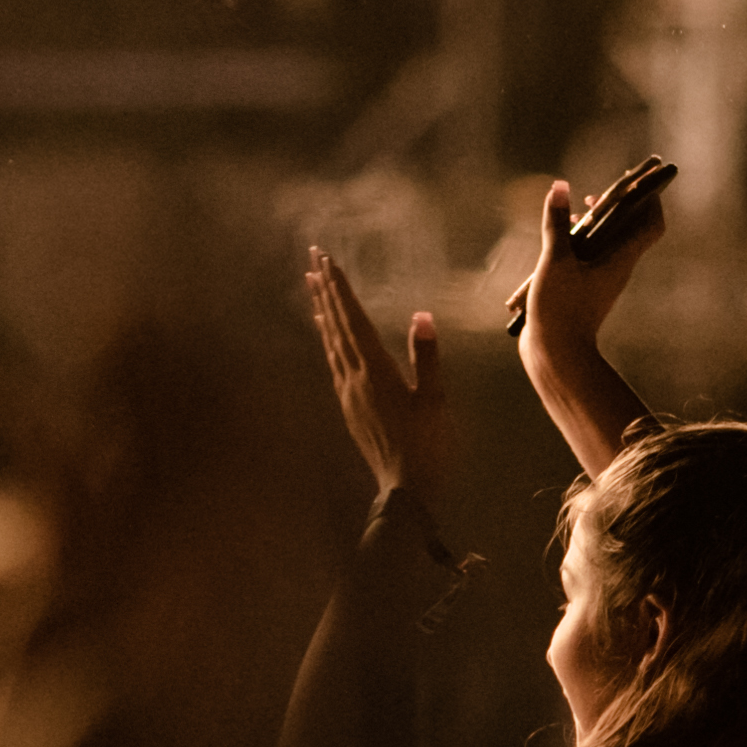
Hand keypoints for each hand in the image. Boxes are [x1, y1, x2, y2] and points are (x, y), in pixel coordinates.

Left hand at [306, 249, 450, 497]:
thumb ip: (426, 357)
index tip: (328, 261)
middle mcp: (355, 377)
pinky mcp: (348, 405)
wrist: (406, 488)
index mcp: (376, 371)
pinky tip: (325, 331)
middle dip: (326, 290)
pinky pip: (332, 362)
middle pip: (336, 325)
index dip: (341, 289)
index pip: (355, 320)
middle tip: (313, 258)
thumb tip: (421, 316)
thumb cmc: (427, 445)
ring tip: (312, 284)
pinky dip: (326, 338)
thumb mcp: (434, 400)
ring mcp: (348, 392)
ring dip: (322, 310)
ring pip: (330, 342)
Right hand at [508, 167, 666, 372]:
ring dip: (598, 221)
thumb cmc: (560, 311)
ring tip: (580, 206)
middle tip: (605, 188)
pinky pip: (591, 256)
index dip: (651, 198)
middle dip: (621, 204)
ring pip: (609, 241)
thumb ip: (557, 223)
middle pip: (631, 228)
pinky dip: (582, 240)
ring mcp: (602, 280)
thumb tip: (559, 187)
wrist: (555, 356)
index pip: (652, 224)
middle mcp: (617, 268)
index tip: (640, 180)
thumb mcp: (556, 262)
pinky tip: (561, 236)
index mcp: (620, 260)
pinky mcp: (586, 290)